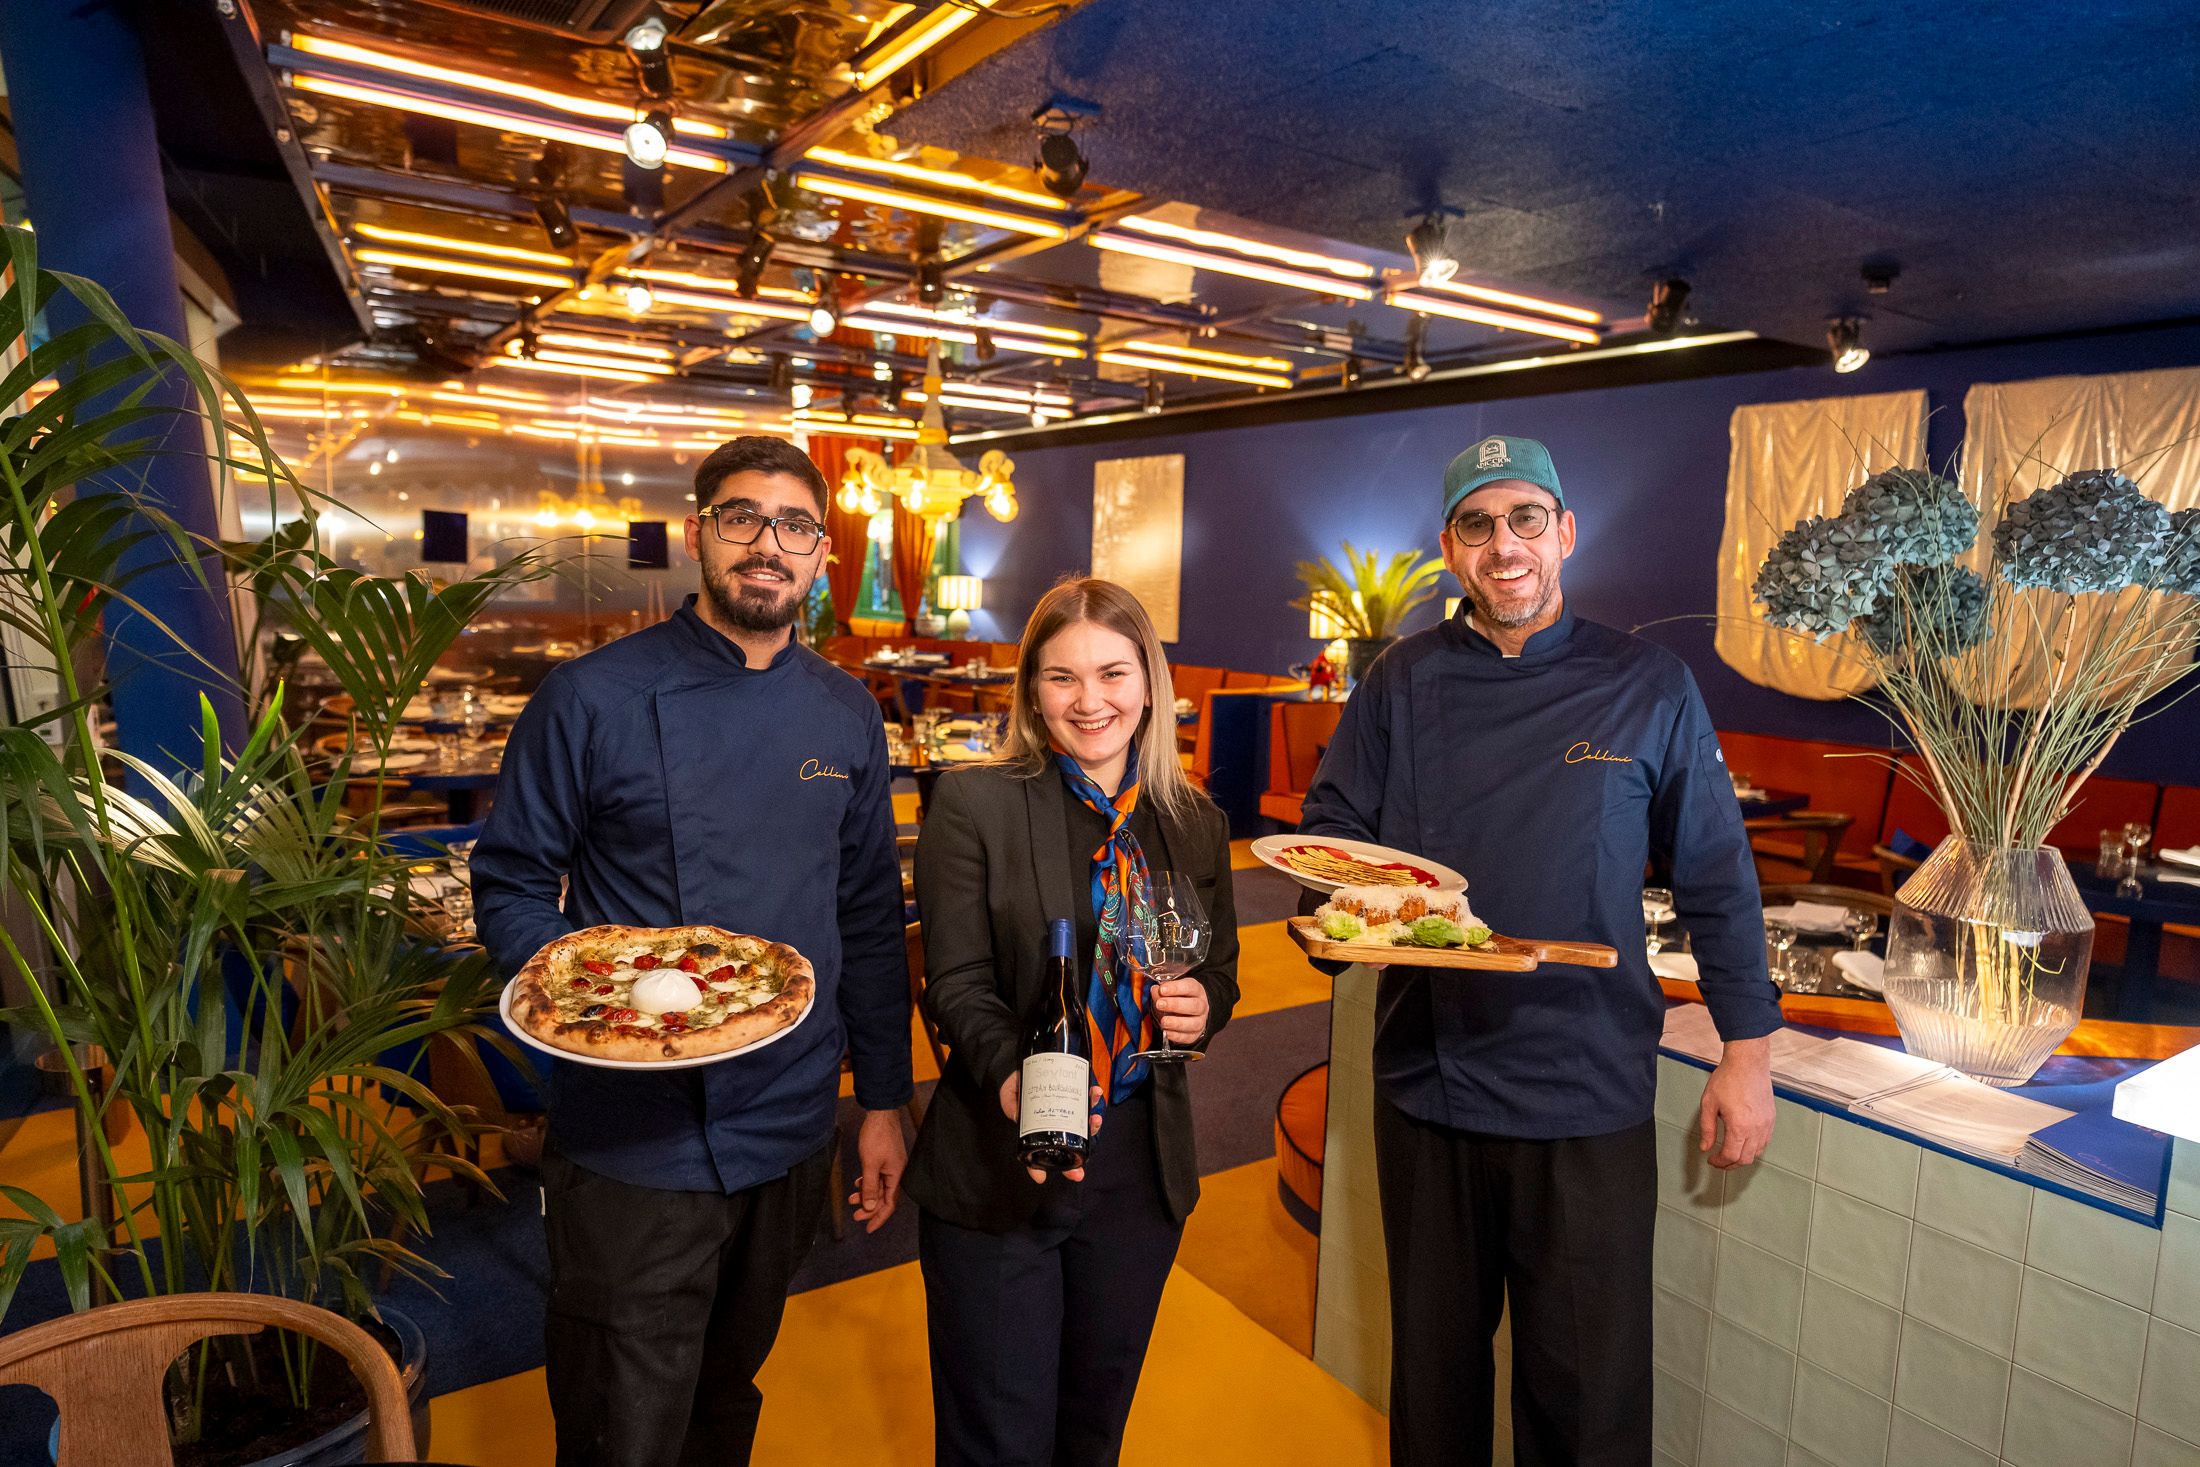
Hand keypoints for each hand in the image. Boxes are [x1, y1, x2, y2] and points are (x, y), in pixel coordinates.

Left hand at [847, 1108, 906, 1232]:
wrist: (880, 1113)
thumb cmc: (877, 1137)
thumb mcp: (870, 1164)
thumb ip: (870, 1188)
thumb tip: (870, 1207)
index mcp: (897, 1176)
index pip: (890, 1204)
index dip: (878, 1218)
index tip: (867, 1229)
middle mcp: (897, 1173)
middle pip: (884, 1198)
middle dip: (870, 1209)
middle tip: (855, 1216)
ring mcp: (891, 1166)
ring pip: (879, 1188)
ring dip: (866, 1196)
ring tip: (852, 1199)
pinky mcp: (885, 1159)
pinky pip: (877, 1178)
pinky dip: (868, 1184)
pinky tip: (858, 1184)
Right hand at [999, 1072, 1103, 1183]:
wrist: (1030, 1060)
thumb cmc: (1017, 1083)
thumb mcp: (1009, 1094)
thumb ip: (1012, 1105)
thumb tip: (1017, 1117)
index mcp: (1040, 1128)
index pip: (1040, 1153)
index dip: (1038, 1167)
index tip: (1040, 1178)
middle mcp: (1056, 1123)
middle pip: (1068, 1147)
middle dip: (1077, 1161)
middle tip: (1079, 1171)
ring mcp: (1068, 1110)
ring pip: (1082, 1125)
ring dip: (1091, 1126)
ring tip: (1094, 1121)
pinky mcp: (1076, 1095)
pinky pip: (1087, 1101)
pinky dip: (1093, 1098)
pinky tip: (1095, 1093)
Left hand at [1151, 976, 1210, 1044]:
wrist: (1184, 1014)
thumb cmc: (1175, 999)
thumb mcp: (1168, 992)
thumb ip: (1161, 991)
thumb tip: (1155, 990)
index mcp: (1196, 990)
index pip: (1189, 987)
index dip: (1176, 988)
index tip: (1162, 989)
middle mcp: (1201, 1005)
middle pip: (1194, 1005)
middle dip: (1176, 1005)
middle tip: (1160, 1004)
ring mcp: (1200, 1021)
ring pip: (1195, 1023)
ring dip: (1177, 1023)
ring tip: (1163, 1022)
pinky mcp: (1195, 1035)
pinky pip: (1188, 1037)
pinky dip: (1177, 1036)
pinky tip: (1166, 1032)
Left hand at [1699, 1035, 1774, 1168]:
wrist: (1748, 1063)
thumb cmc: (1728, 1079)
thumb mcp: (1709, 1104)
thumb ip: (1707, 1129)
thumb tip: (1705, 1147)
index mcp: (1739, 1126)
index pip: (1731, 1156)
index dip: (1719, 1162)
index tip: (1711, 1160)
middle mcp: (1756, 1129)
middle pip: (1745, 1159)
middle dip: (1731, 1164)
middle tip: (1720, 1161)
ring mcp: (1766, 1124)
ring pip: (1757, 1153)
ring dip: (1743, 1157)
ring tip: (1731, 1154)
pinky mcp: (1771, 1119)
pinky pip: (1765, 1142)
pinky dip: (1754, 1148)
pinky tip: (1744, 1143)